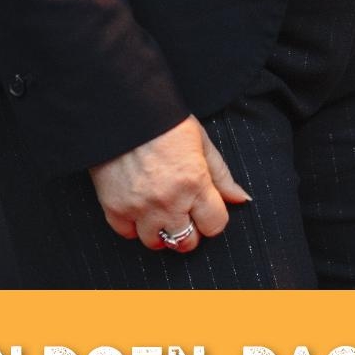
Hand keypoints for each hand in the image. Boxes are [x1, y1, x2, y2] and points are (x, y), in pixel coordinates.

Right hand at [89, 116, 250, 249]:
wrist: (123, 111)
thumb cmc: (166, 123)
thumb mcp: (202, 142)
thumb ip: (221, 175)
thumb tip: (240, 199)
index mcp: (194, 183)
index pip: (214, 225)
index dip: (213, 218)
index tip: (207, 209)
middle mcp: (168, 201)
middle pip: (186, 242)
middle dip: (190, 231)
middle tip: (185, 214)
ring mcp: (139, 208)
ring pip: (156, 243)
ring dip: (162, 231)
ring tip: (162, 211)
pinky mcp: (114, 209)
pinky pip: (127, 234)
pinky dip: (134, 226)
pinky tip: (140, 208)